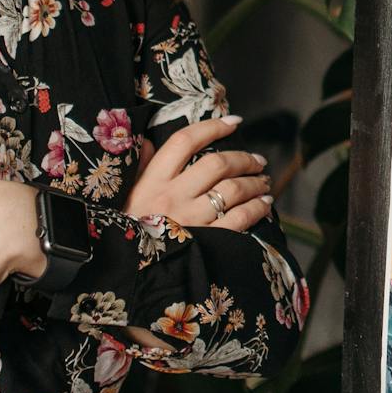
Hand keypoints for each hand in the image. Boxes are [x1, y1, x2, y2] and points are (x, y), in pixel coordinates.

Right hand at [126, 115, 276, 231]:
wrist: (127, 270)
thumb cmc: (129, 228)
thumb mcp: (127, 195)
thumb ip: (140, 166)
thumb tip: (149, 140)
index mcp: (152, 181)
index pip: (184, 142)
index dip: (212, 127)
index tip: (234, 122)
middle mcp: (172, 197)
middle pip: (217, 164)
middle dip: (243, 158)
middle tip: (257, 160)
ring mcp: (190, 220)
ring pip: (233, 190)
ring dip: (255, 182)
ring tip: (263, 181)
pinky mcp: (206, 243)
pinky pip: (240, 219)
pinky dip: (257, 208)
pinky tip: (264, 204)